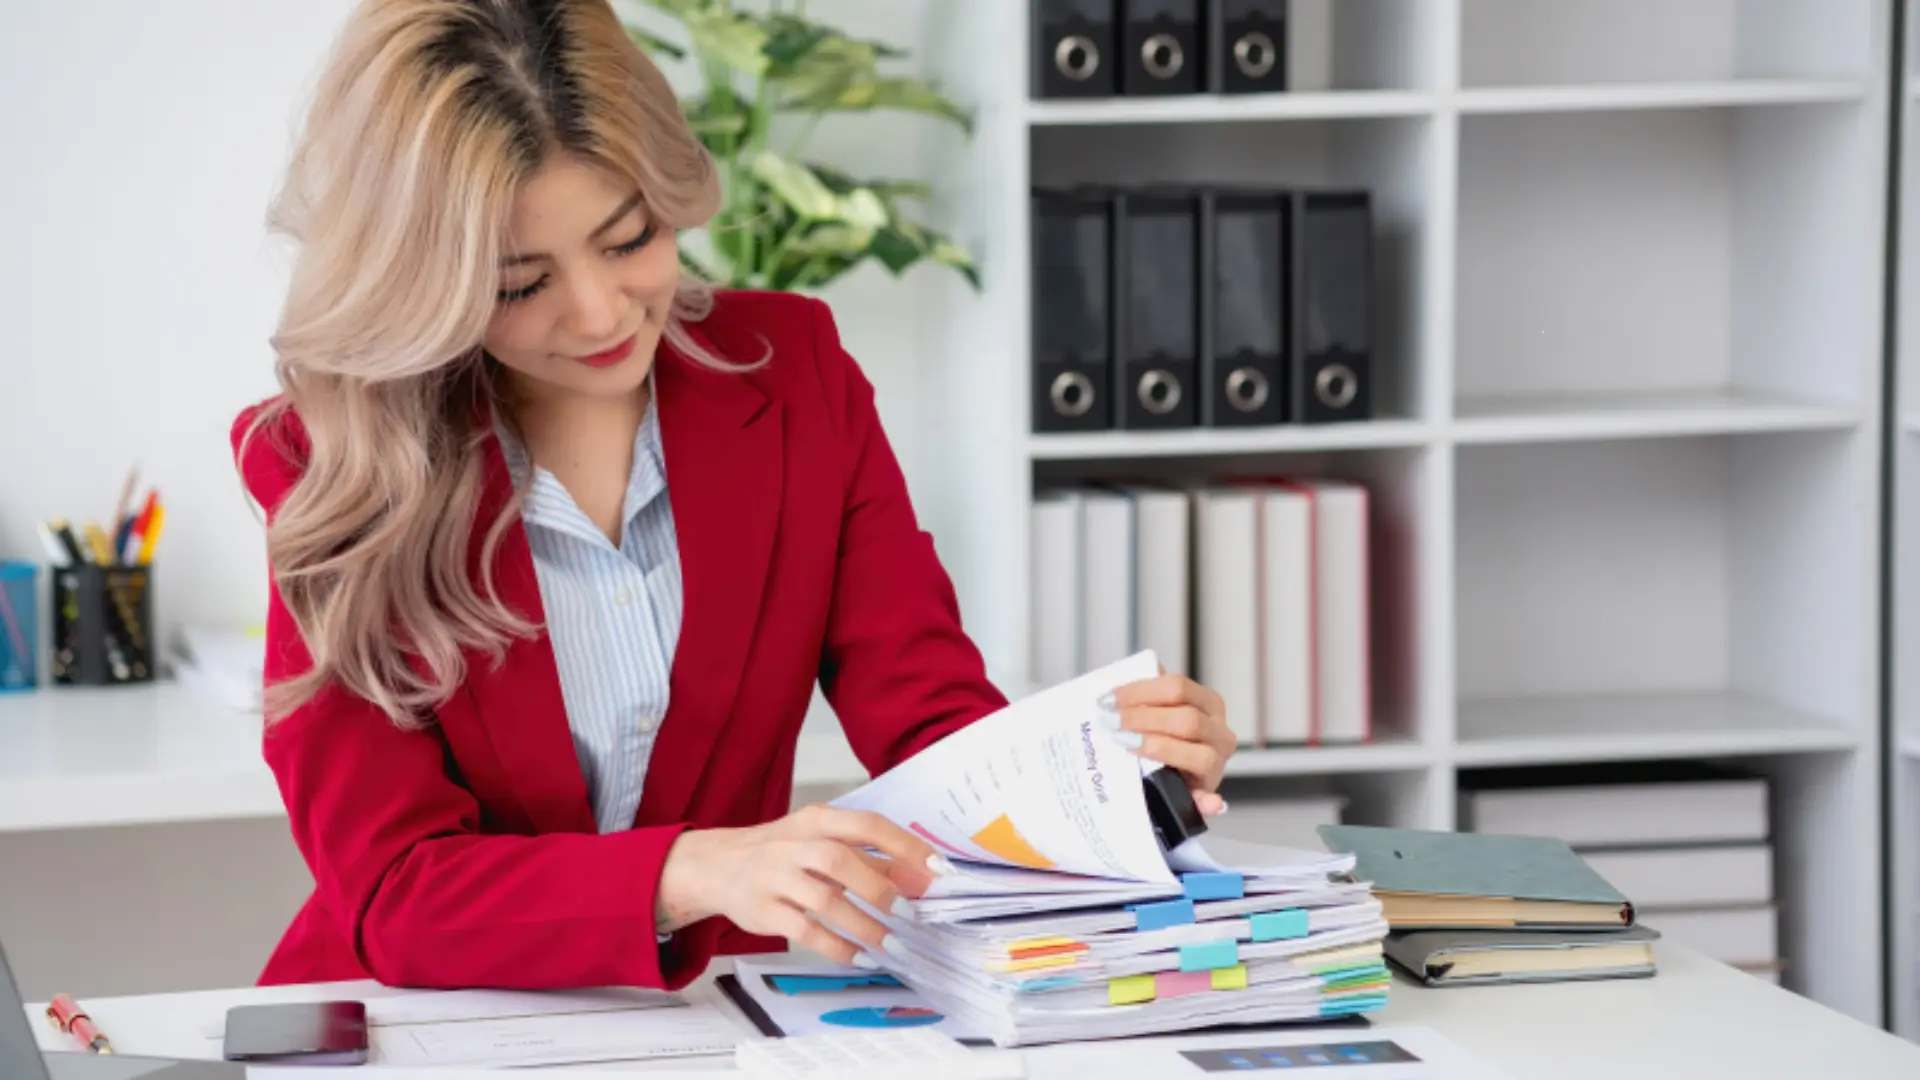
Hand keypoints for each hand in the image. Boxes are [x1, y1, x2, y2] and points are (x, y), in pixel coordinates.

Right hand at [654, 804, 945, 964]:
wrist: (718, 865)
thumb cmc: (783, 852)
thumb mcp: (821, 841)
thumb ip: (866, 856)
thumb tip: (919, 878)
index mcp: (817, 820)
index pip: (867, 825)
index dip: (904, 846)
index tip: (937, 869)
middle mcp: (794, 844)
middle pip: (841, 861)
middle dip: (880, 888)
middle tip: (909, 913)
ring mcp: (775, 876)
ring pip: (824, 900)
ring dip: (863, 925)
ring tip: (890, 944)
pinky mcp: (763, 910)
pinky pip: (804, 931)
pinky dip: (836, 946)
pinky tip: (858, 957)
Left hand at [1098, 672, 1234, 815]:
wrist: (1162, 777)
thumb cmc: (1158, 735)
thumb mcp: (1156, 710)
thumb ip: (1145, 695)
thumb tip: (1124, 686)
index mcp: (1208, 703)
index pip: (1177, 687)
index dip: (1140, 691)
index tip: (1109, 699)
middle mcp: (1219, 732)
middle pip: (1187, 720)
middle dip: (1144, 718)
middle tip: (1110, 721)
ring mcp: (1217, 764)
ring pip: (1198, 755)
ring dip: (1159, 748)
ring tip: (1125, 743)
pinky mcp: (1207, 795)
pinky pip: (1210, 800)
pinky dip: (1207, 802)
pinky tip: (1201, 801)